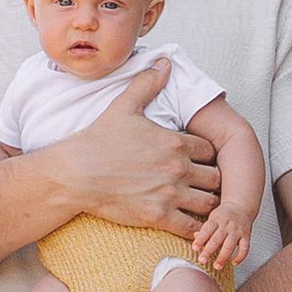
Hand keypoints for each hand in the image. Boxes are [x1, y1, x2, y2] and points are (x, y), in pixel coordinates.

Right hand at [69, 65, 219, 233]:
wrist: (75, 173)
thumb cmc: (97, 141)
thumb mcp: (124, 106)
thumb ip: (148, 84)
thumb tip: (165, 62)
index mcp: (174, 141)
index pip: (210, 150)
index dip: (206, 155)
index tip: (198, 161)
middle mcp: (178, 168)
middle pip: (216, 177)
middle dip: (211, 180)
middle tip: (202, 184)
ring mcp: (170, 194)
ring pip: (210, 203)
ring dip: (207, 204)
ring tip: (196, 204)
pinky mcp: (159, 216)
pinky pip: (192, 227)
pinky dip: (195, 229)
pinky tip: (188, 224)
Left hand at [191, 201, 254, 272]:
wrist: (242, 206)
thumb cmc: (224, 215)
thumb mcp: (212, 218)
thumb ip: (205, 229)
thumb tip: (195, 237)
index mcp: (216, 219)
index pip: (207, 230)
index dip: (200, 239)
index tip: (194, 248)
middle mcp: (227, 225)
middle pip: (217, 239)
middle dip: (209, 251)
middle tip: (202, 261)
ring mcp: (237, 231)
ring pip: (230, 245)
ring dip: (223, 257)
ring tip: (217, 266)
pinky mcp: (246, 236)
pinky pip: (245, 248)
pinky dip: (240, 257)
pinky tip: (234, 263)